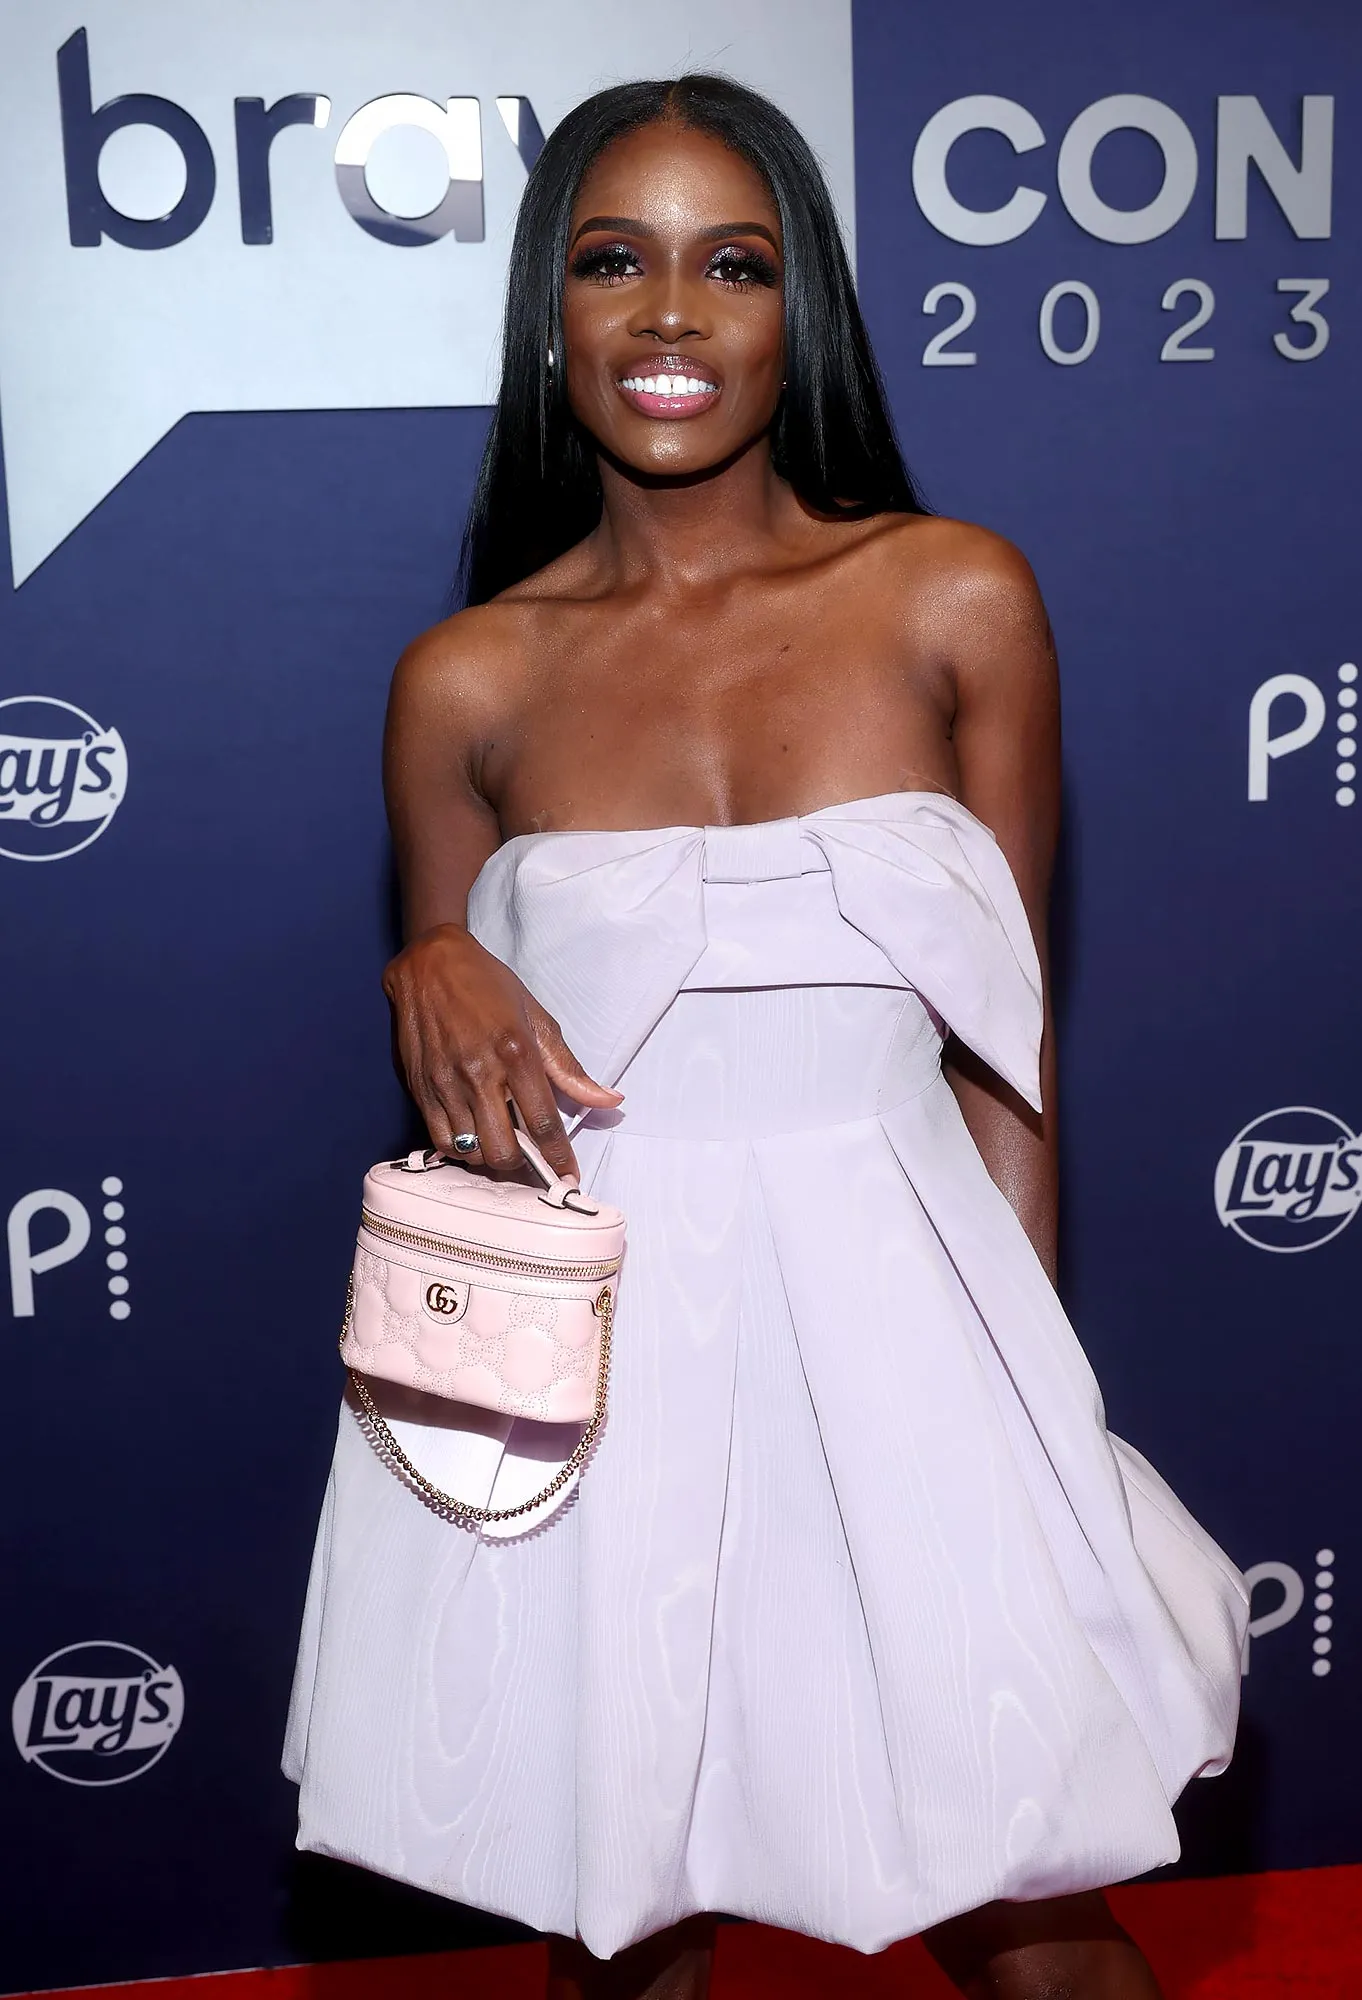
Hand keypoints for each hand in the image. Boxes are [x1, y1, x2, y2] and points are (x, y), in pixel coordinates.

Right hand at [382, 923, 621, 1177]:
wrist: (429, 965)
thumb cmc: (488, 986)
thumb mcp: (537, 1018)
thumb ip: (569, 1068)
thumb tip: (609, 1100)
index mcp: (516, 1053)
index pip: (543, 1123)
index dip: (558, 1158)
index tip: (568, 1175)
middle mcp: (479, 1073)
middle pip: (504, 1150)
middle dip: (522, 1166)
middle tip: (531, 1160)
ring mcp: (446, 1084)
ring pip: (471, 1151)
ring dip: (490, 1157)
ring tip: (501, 1144)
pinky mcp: (420, 1089)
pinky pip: (441, 1140)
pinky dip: (460, 1148)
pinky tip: (473, 1135)